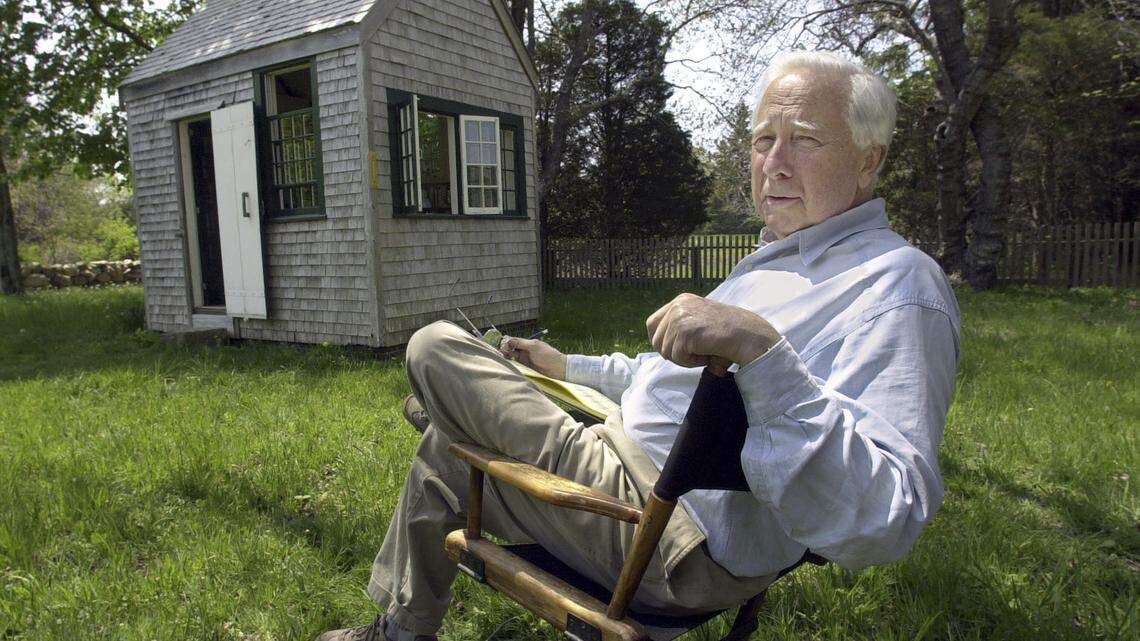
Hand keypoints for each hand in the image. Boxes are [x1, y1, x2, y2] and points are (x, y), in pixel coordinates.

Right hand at [500, 336, 567, 379]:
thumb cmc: (548, 355)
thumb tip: (507, 341)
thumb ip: (520, 343)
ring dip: (507, 359)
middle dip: (504, 351)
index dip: (506, 343)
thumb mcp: (534, 346)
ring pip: (511, 359)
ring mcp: (524, 361)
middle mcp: (524, 351)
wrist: (558, 369)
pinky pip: (516, 367)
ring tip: (504, 361)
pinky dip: (511, 366)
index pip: (512, 341)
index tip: (502, 347)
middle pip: (510, 350)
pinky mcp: (525, 369)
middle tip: (502, 355)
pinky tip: (508, 367)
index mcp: (526, 344)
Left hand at [646, 293, 780, 369]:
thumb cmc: (728, 333)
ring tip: (704, 353)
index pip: (652, 323)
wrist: (747, 335)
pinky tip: (707, 355)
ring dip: (684, 359)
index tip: (674, 351)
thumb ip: (680, 328)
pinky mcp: (685, 331)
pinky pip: (677, 357)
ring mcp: (680, 317)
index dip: (659, 341)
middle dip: (672, 353)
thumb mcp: (699, 321)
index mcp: (681, 300)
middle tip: (694, 355)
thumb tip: (659, 346)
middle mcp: (678, 305)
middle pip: (656, 339)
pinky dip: (691, 362)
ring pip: (665, 351)